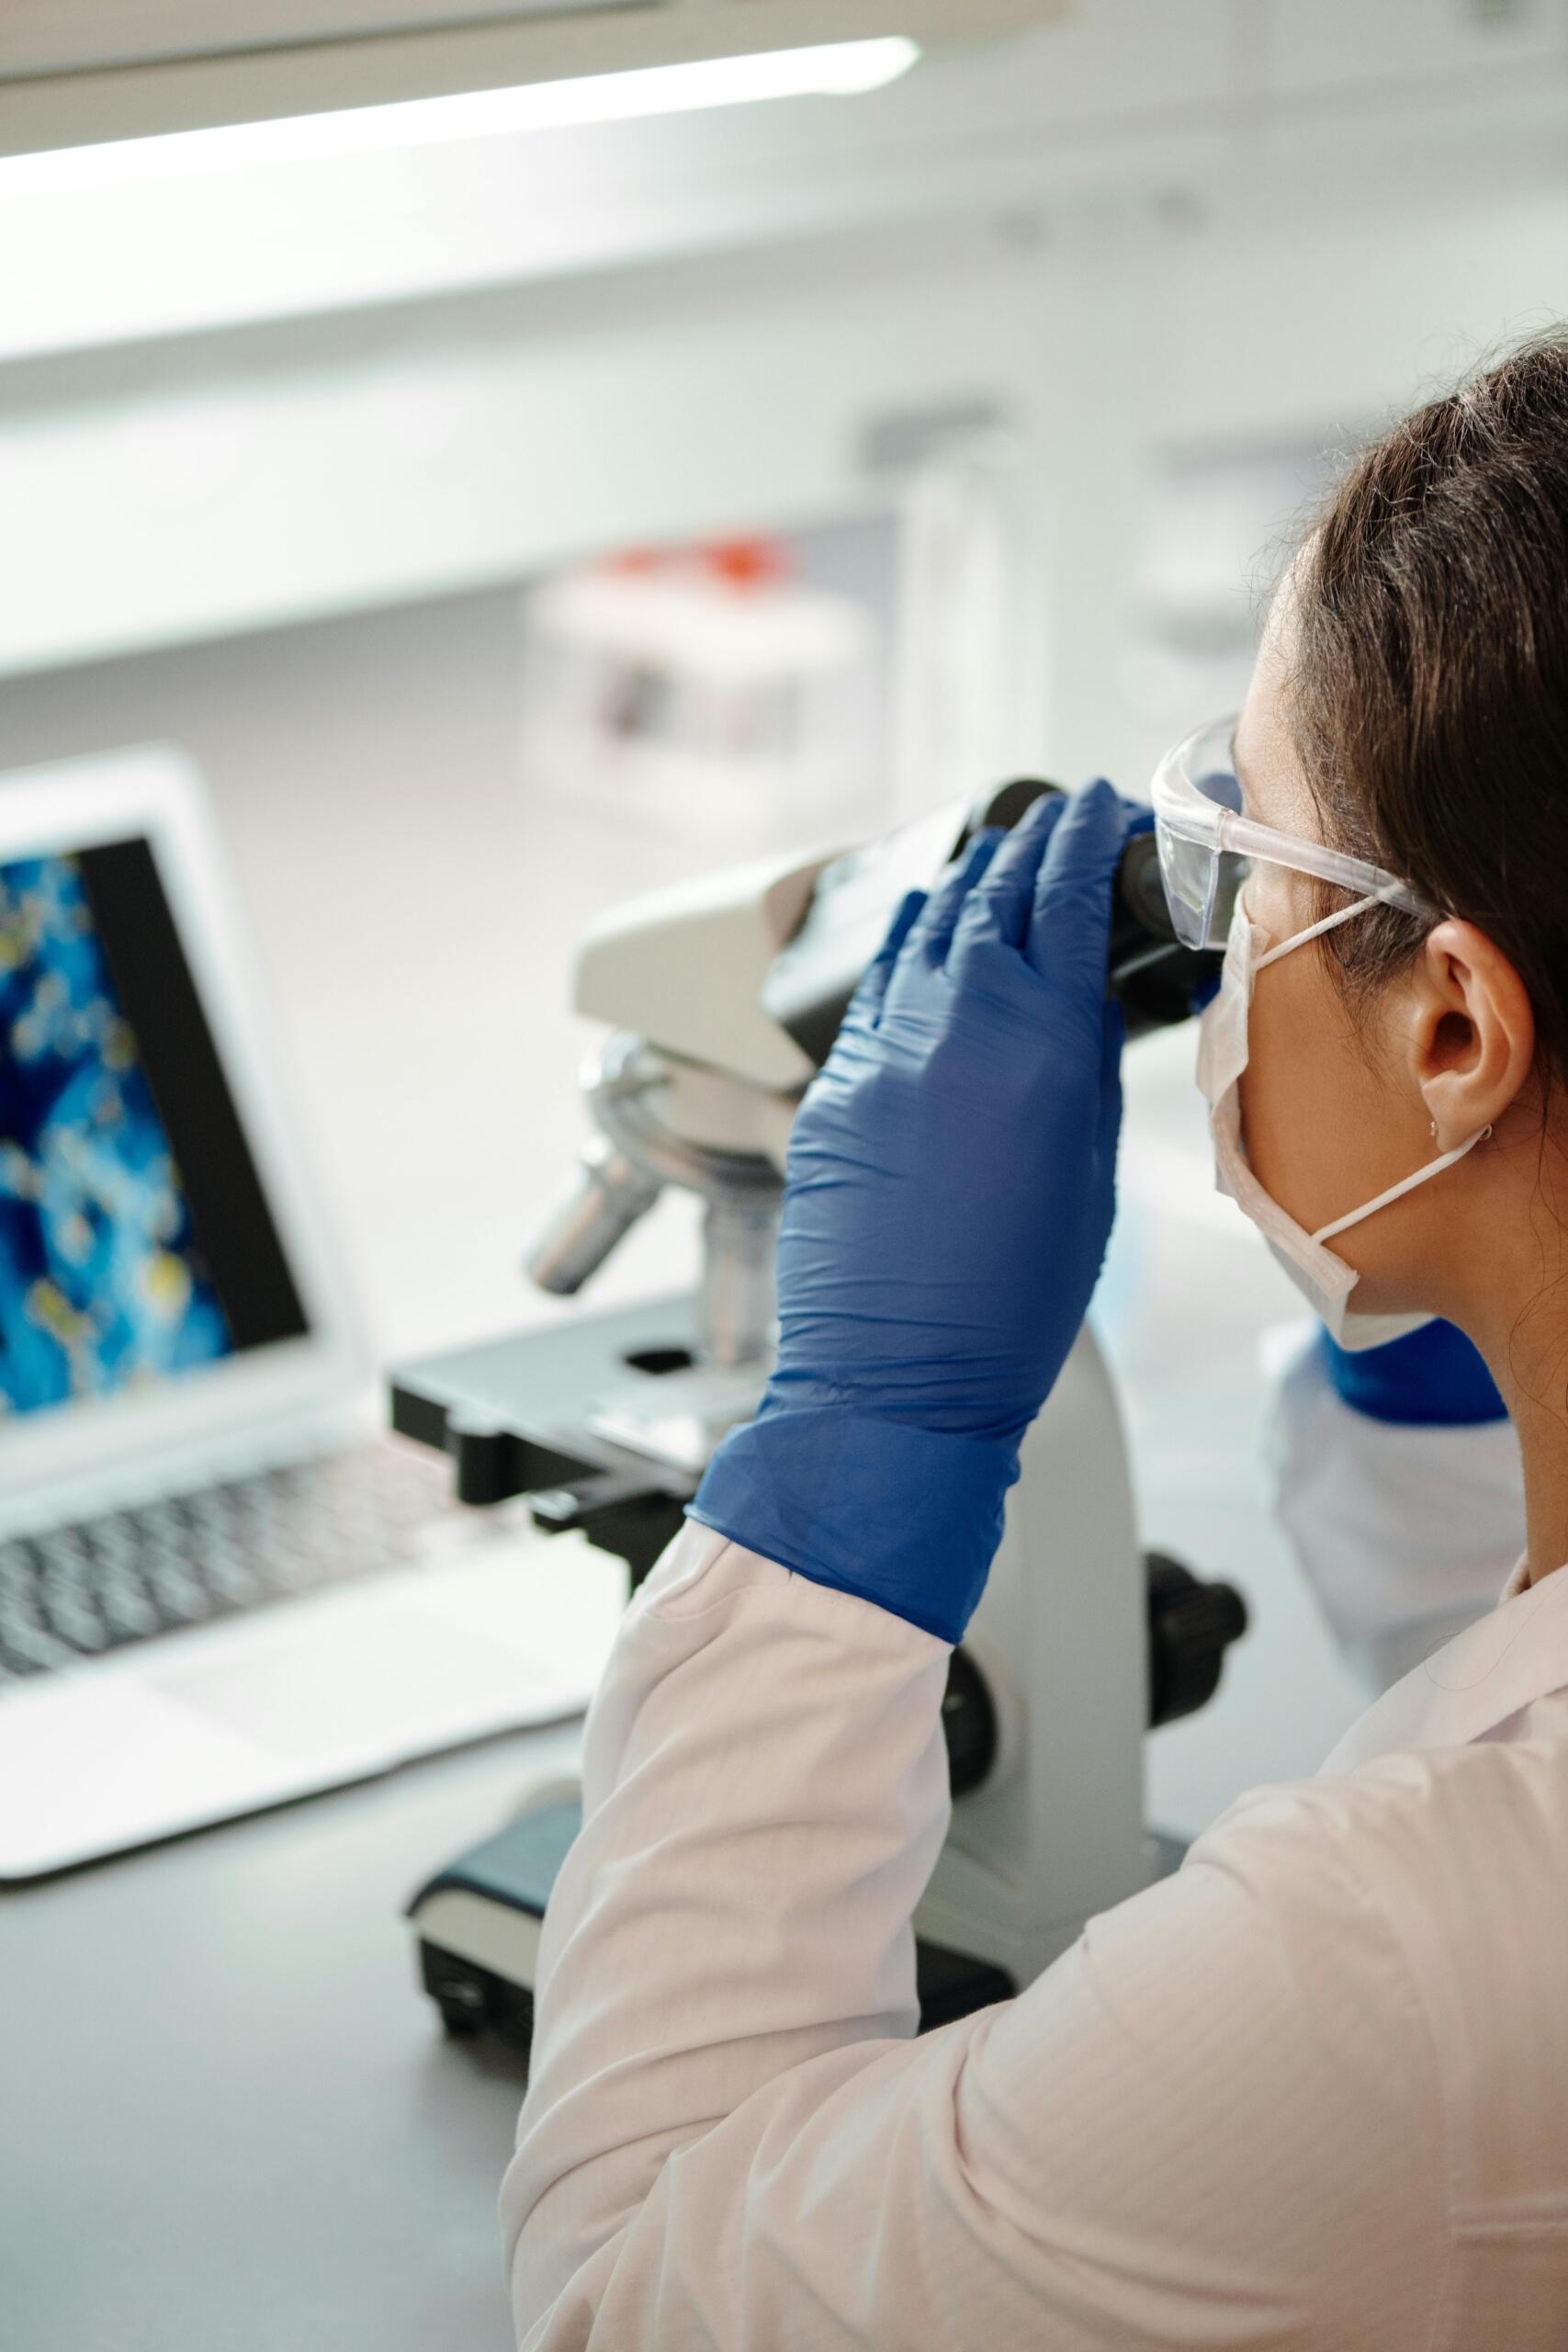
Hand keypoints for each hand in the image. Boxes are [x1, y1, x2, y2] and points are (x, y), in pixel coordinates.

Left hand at [768, 780, 1137, 1442]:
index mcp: (1038, 1048)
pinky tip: (924, 930)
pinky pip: (875, 989)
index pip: (1063, 901)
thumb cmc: (1011, 1306)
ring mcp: (879, 1054)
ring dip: (965, 886)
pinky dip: (908, 946)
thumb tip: (1086, 998)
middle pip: (990, 897)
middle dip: (1026, 846)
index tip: (1098, 806)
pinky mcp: (831, 1088)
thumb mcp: (1089, 1176)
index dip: (1083, 841)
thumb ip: (1087, 1068)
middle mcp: (951, 1029)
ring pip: (924, 931)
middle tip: (1054, 819)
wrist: (898, 1377)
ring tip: (995, 862)